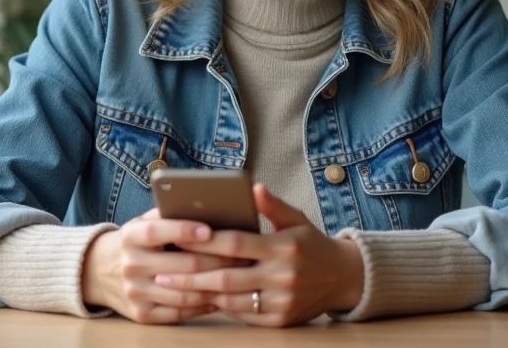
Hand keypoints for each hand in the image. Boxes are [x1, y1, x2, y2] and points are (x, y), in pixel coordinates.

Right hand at [81, 209, 237, 323]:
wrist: (97, 271)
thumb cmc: (134, 242)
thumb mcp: (142, 222)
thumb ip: (168, 214)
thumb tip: (207, 205)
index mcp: (130, 236)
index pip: (157, 231)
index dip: (184, 230)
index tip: (210, 230)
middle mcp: (130, 264)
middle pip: (180, 265)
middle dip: (216, 261)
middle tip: (242, 256)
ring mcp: (134, 292)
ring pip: (182, 293)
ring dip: (213, 286)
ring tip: (236, 277)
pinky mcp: (141, 314)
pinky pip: (177, 313)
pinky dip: (201, 307)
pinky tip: (218, 298)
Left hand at [153, 184, 365, 326]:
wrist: (343, 278)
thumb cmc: (312, 243)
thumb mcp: (297, 218)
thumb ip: (272, 205)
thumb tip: (252, 187)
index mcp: (284, 246)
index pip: (236, 243)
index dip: (205, 240)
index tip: (178, 235)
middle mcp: (282, 275)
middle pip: (226, 276)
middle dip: (191, 275)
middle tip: (163, 271)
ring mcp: (281, 301)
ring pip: (231, 299)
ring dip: (201, 293)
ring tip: (174, 286)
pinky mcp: (280, 320)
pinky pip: (243, 315)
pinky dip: (221, 306)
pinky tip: (202, 297)